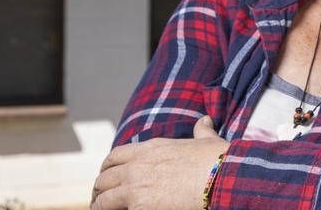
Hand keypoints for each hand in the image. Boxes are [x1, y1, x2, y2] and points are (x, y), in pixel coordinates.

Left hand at [91, 116, 228, 209]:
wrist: (221, 177)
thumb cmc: (217, 160)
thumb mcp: (207, 141)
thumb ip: (202, 130)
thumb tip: (205, 120)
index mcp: (151, 148)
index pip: (116, 156)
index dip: (108, 167)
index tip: (107, 177)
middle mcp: (138, 165)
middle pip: (104, 178)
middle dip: (100, 189)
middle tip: (101, 199)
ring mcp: (136, 186)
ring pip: (102, 199)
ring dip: (101, 205)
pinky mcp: (139, 206)